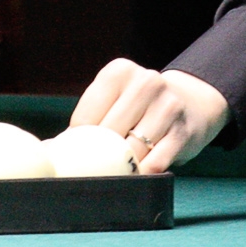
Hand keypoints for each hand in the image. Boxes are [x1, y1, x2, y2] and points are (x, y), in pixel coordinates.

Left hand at [70, 59, 228, 173]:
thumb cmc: (140, 107)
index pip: (85, 117)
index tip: (75, 157)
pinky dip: (143, 173)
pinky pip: (156, 162)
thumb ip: (89, 120)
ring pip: (132, 149)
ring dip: (123, 167)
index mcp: (119, 71)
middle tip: (92, 172)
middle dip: (98, 157)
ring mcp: (168, 105)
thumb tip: (53, 148)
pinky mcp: (184, 131)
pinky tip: (138, 174)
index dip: (77, 142)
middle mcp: (146, 82)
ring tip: (116, 173)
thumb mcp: (115, 100)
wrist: (191, 103)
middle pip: (108, 133)